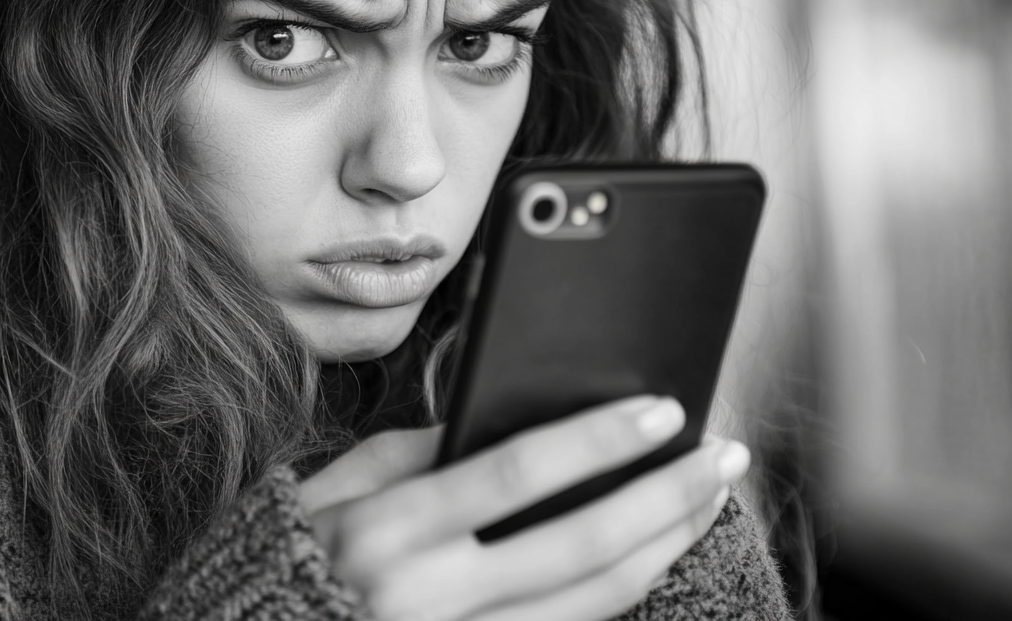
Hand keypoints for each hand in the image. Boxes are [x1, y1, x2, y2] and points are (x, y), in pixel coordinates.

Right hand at [298, 397, 749, 620]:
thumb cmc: (288, 560)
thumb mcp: (330, 489)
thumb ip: (409, 452)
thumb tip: (491, 418)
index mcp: (390, 532)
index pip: (516, 474)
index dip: (598, 440)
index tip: (663, 411)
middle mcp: (429, 598)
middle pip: (577, 544)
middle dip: (665, 496)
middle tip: (723, 456)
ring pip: (591, 604)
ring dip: (663, 549)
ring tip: (708, 503)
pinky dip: (619, 600)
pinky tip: (653, 560)